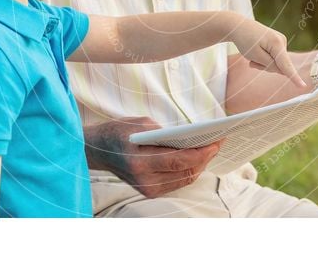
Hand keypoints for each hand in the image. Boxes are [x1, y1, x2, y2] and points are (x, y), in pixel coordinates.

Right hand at [83, 117, 221, 197]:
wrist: (98, 150)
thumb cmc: (119, 131)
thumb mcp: (142, 124)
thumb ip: (167, 133)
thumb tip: (194, 136)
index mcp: (139, 161)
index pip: (179, 160)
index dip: (201, 153)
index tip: (216, 142)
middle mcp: (144, 180)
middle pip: (185, 172)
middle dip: (205, 158)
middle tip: (219, 142)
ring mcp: (148, 189)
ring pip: (184, 180)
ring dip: (200, 165)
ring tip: (212, 149)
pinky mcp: (150, 192)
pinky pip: (178, 182)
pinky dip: (190, 170)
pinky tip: (199, 158)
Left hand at [227, 15, 305, 87]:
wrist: (239, 26)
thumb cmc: (245, 40)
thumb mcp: (256, 56)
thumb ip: (270, 65)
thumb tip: (284, 70)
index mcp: (277, 43)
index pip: (286, 65)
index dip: (294, 77)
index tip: (303, 86)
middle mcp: (282, 41)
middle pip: (279, 65)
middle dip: (266, 67)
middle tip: (252, 61)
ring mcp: (281, 41)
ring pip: (276, 62)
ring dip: (264, 62)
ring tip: (253, 53)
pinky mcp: (278, 42)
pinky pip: (274, 57)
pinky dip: (265, 58)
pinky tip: (257, 51)